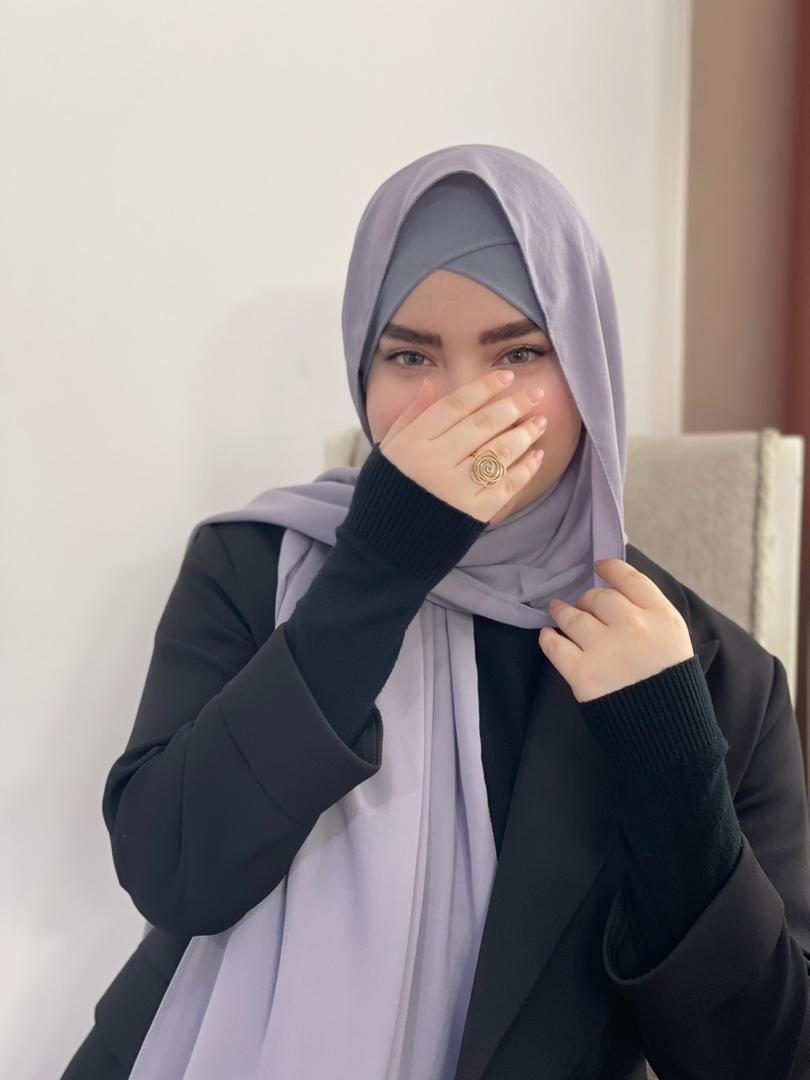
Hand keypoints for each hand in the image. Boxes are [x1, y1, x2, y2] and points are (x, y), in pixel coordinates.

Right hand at [378, 370, 546, 523]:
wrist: (387, 547)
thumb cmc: (389, 492)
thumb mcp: (389, 449)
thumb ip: (411, 416)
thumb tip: (432, 383)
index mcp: (413, 443)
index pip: (455, 405)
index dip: (484, 387)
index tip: (507, 376)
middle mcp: (436, 463)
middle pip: (483, 424)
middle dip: (514, 405)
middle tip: (535, 393)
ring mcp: (457, 489)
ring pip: (499, 452)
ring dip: (525, 434)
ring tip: (540, 421)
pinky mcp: (474, 513)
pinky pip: (507, 485)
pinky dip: (526, 469)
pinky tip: (536, 455)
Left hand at [538, 558, 694, 703]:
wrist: (667, 732)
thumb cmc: (671, 686)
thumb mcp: (675, 641)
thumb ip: (651, 614)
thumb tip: (617, 591)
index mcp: (662, 617)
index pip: (630, 578)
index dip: (610, 568)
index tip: (599, 567)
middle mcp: (633, 627)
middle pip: (599, 597)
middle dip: (588, 599)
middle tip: (582, 604)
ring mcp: (606, 649)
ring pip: (573, 616)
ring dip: (563, 612)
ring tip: (558, 610)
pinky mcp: (583, 673)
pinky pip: (554, 645)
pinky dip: (549, 638)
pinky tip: (549, 636)